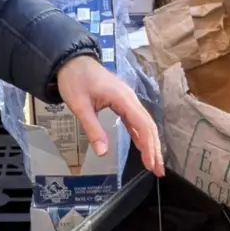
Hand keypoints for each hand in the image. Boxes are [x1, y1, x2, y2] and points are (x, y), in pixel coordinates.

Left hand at [57, 56, 163, 175]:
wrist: (71, 60)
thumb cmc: (74, 80)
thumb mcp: (80, 106)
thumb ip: (93, 129)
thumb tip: (102, 153)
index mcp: (124, 99)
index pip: (143, 125)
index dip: (149, 146)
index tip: (151, 165)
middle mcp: (130, 99)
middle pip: (148, 126)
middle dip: (154, 149)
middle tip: (158, 170)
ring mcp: (127, 100)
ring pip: (144, 124)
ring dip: (150, 143)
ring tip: (153, 163)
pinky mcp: (122, 102)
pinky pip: (135, 121)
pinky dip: (140, 135)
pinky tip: (142, 147)